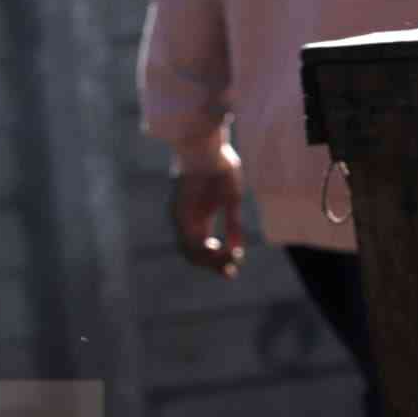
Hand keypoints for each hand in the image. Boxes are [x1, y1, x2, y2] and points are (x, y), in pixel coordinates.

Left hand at [171, 143, 248, 277]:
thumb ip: (233, 226)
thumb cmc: (220, 164)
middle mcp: (185, 221)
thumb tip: (238, 249)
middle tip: (231, 273)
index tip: (235, 262)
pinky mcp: (180, 214)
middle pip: (194, 255)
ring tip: (230, 263)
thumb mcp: (232, 200)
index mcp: (196, 216)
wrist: (205, 143)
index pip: (202, 246)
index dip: (217, 259)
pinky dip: (208, 253)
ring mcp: (180, 218)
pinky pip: (190, 244)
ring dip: (211, 263)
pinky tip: (225, 251)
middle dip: (214, 266)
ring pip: (190, 254)